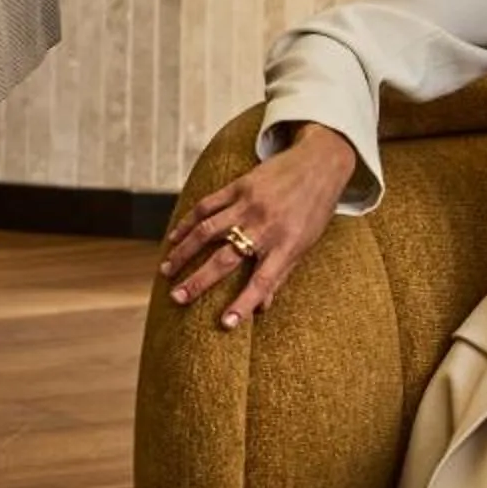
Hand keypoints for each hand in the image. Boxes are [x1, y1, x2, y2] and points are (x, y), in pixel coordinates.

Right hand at [157, 124, 357, 329]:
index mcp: (286, 246)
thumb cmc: (314, 211)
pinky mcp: (239, 186)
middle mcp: (265, 227)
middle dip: (198, 281)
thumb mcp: (305, 246)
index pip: (262, 282)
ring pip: (207, 231)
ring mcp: (249, 205)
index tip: (225, 323)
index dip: (243, 304)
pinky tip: (174, 237)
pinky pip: (207, 205)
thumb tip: (261, 309)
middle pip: (226, 259)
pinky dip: (187, 222)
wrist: (319, 164)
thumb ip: (280, 275)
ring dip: (184, 252)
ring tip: (167, 270)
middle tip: (176, 299)